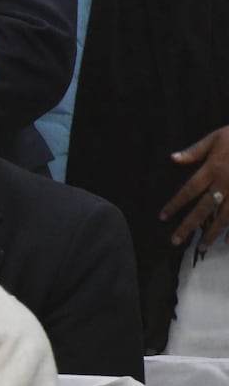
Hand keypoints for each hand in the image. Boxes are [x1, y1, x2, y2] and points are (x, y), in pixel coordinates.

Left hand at [161, 125, 228, 248]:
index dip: (175, 204)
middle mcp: (224, 184)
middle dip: (188, 226)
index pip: (189, 191)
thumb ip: (195, 150)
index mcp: (213, 170)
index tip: (163, 217)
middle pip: (203, 209)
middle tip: (175, 241)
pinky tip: (228, 242)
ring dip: (211, 233)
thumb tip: (173, 158)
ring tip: (201, 248)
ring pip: (223, 217)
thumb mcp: (217, 137)